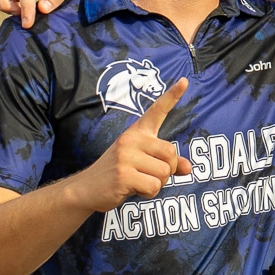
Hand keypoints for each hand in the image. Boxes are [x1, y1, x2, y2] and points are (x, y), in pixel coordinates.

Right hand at [69, 79, 191, 212]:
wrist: (86, 188)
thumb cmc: (119, 173)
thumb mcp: (142, 164)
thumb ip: (166, 163)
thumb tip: (188, 168)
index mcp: (137, 133)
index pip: (157, 111)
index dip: (172, 96)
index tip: (185, 81)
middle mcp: (131, 140)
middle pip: (171, 153)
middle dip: (168, 170)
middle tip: (149, 175)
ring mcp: (125, 156)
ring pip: (164, 173)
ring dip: (157, 184)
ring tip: (138, 182)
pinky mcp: (123, 174)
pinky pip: (154, 187)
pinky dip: (148, 194)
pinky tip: (133, 190)